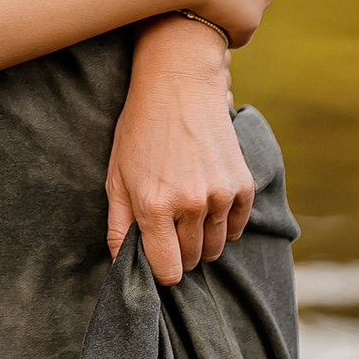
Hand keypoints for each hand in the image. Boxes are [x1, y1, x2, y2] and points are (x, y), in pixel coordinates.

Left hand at [104, 16, 254, 283]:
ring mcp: (220, 194)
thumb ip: (119, 225)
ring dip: (200, 242)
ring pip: (214, 248)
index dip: (159, 272)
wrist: (179, 86)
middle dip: (177, 254)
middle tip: (166, 231)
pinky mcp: (241, 184)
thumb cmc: (140, 131)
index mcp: (154, 205)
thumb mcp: (117, 176)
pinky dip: (223, 226)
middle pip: (190, 260)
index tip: (156, 258)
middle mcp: (190, 204)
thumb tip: (120, 265)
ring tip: (185, 216)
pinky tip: (207, 207)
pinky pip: (236, 227)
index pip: (167, 271)